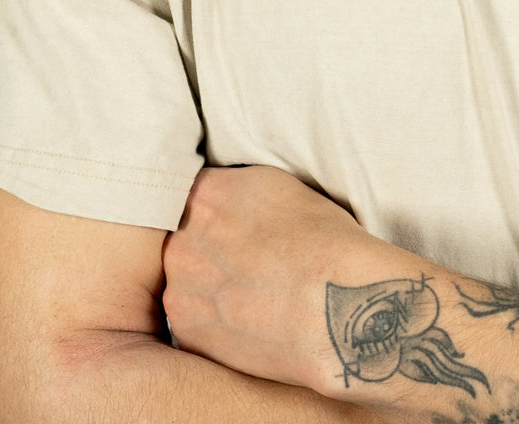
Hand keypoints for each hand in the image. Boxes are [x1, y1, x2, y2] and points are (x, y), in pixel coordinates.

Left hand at [162, 165, 371, 390]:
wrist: (339, 308)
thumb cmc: (324, 244)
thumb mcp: (280, 186)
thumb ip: (238, 189)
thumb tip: (225, 199)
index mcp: (206, 194)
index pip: (194, 196)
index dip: (218, 212)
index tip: (235, 224)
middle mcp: (182, 239)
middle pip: (184, 238)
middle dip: (208, 249)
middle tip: (247, 262)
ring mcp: (180, 288)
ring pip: (185, 281)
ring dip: (208, 285)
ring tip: (251, 293)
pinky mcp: (186, 333)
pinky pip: (192, 319)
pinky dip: (214, 320)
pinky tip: (248, 319)